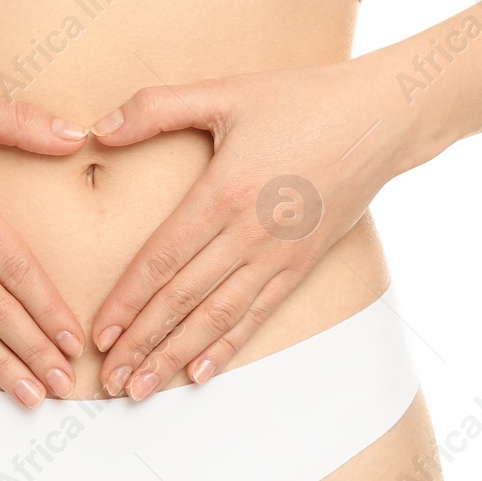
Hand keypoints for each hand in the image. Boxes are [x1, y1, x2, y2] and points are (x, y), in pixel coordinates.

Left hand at [86, 56, 413, 398]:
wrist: (382, 120)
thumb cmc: (301, 100)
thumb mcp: (225, 92)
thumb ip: (156, 108)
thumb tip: (99, 131)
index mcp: (223, 194)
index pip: (162, 261)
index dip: (127, 301)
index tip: (100, 334)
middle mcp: (248, 234)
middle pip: (182, 300)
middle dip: (141, 343)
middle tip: (110, 380)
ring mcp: (278, 256)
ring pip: (216, 318)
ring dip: (174, 356)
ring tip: (141, 388)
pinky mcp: (301, 266)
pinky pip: (257, 314)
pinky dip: (226, 347)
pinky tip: (199, 372)